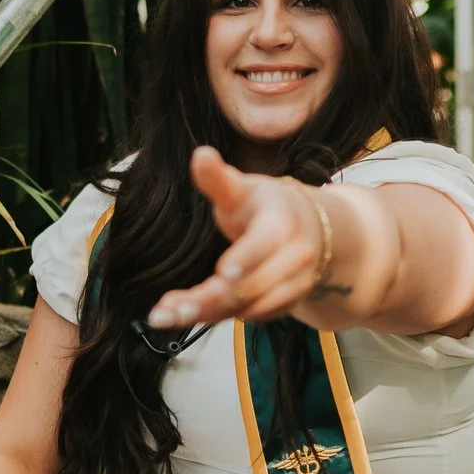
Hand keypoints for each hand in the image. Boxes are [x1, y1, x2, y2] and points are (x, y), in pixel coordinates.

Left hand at [148, 146, 328, 329]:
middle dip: (209, 299)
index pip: (264, 244)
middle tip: (168, 310)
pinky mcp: (285, 305)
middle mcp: (294, 258)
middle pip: (251, 286)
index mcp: (282, 223)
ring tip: (165, 315)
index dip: (245, 259)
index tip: (221, 273)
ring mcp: (293, 285)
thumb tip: (200, 155)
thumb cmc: (264, 206)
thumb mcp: (242, 189)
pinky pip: (250, 317)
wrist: (308, 228)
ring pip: (248, 307)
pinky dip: (216, 318)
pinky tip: (184, 314)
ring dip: (206, 314)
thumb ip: (218, 179)